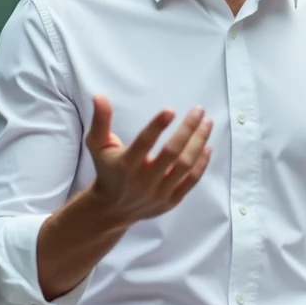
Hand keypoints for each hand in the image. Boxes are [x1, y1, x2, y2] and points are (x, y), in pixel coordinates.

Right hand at [85, 95, 212, 225]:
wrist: (112, 209)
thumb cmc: (107, 170)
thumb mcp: (97, 145)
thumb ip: (100, 120)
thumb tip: (99, 95)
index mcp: (125, 164)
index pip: (144, 143)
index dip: (157, 126)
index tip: (171, 110)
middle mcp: (142, 180)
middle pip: (171, 153)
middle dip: (188, 129)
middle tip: (199, 110)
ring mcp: (158, 193)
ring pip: (185, 166)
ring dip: (199, 142)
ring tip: (207, 123)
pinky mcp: (170, 201)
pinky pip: (191, 181)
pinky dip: (201, 164)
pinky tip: (207, 146)